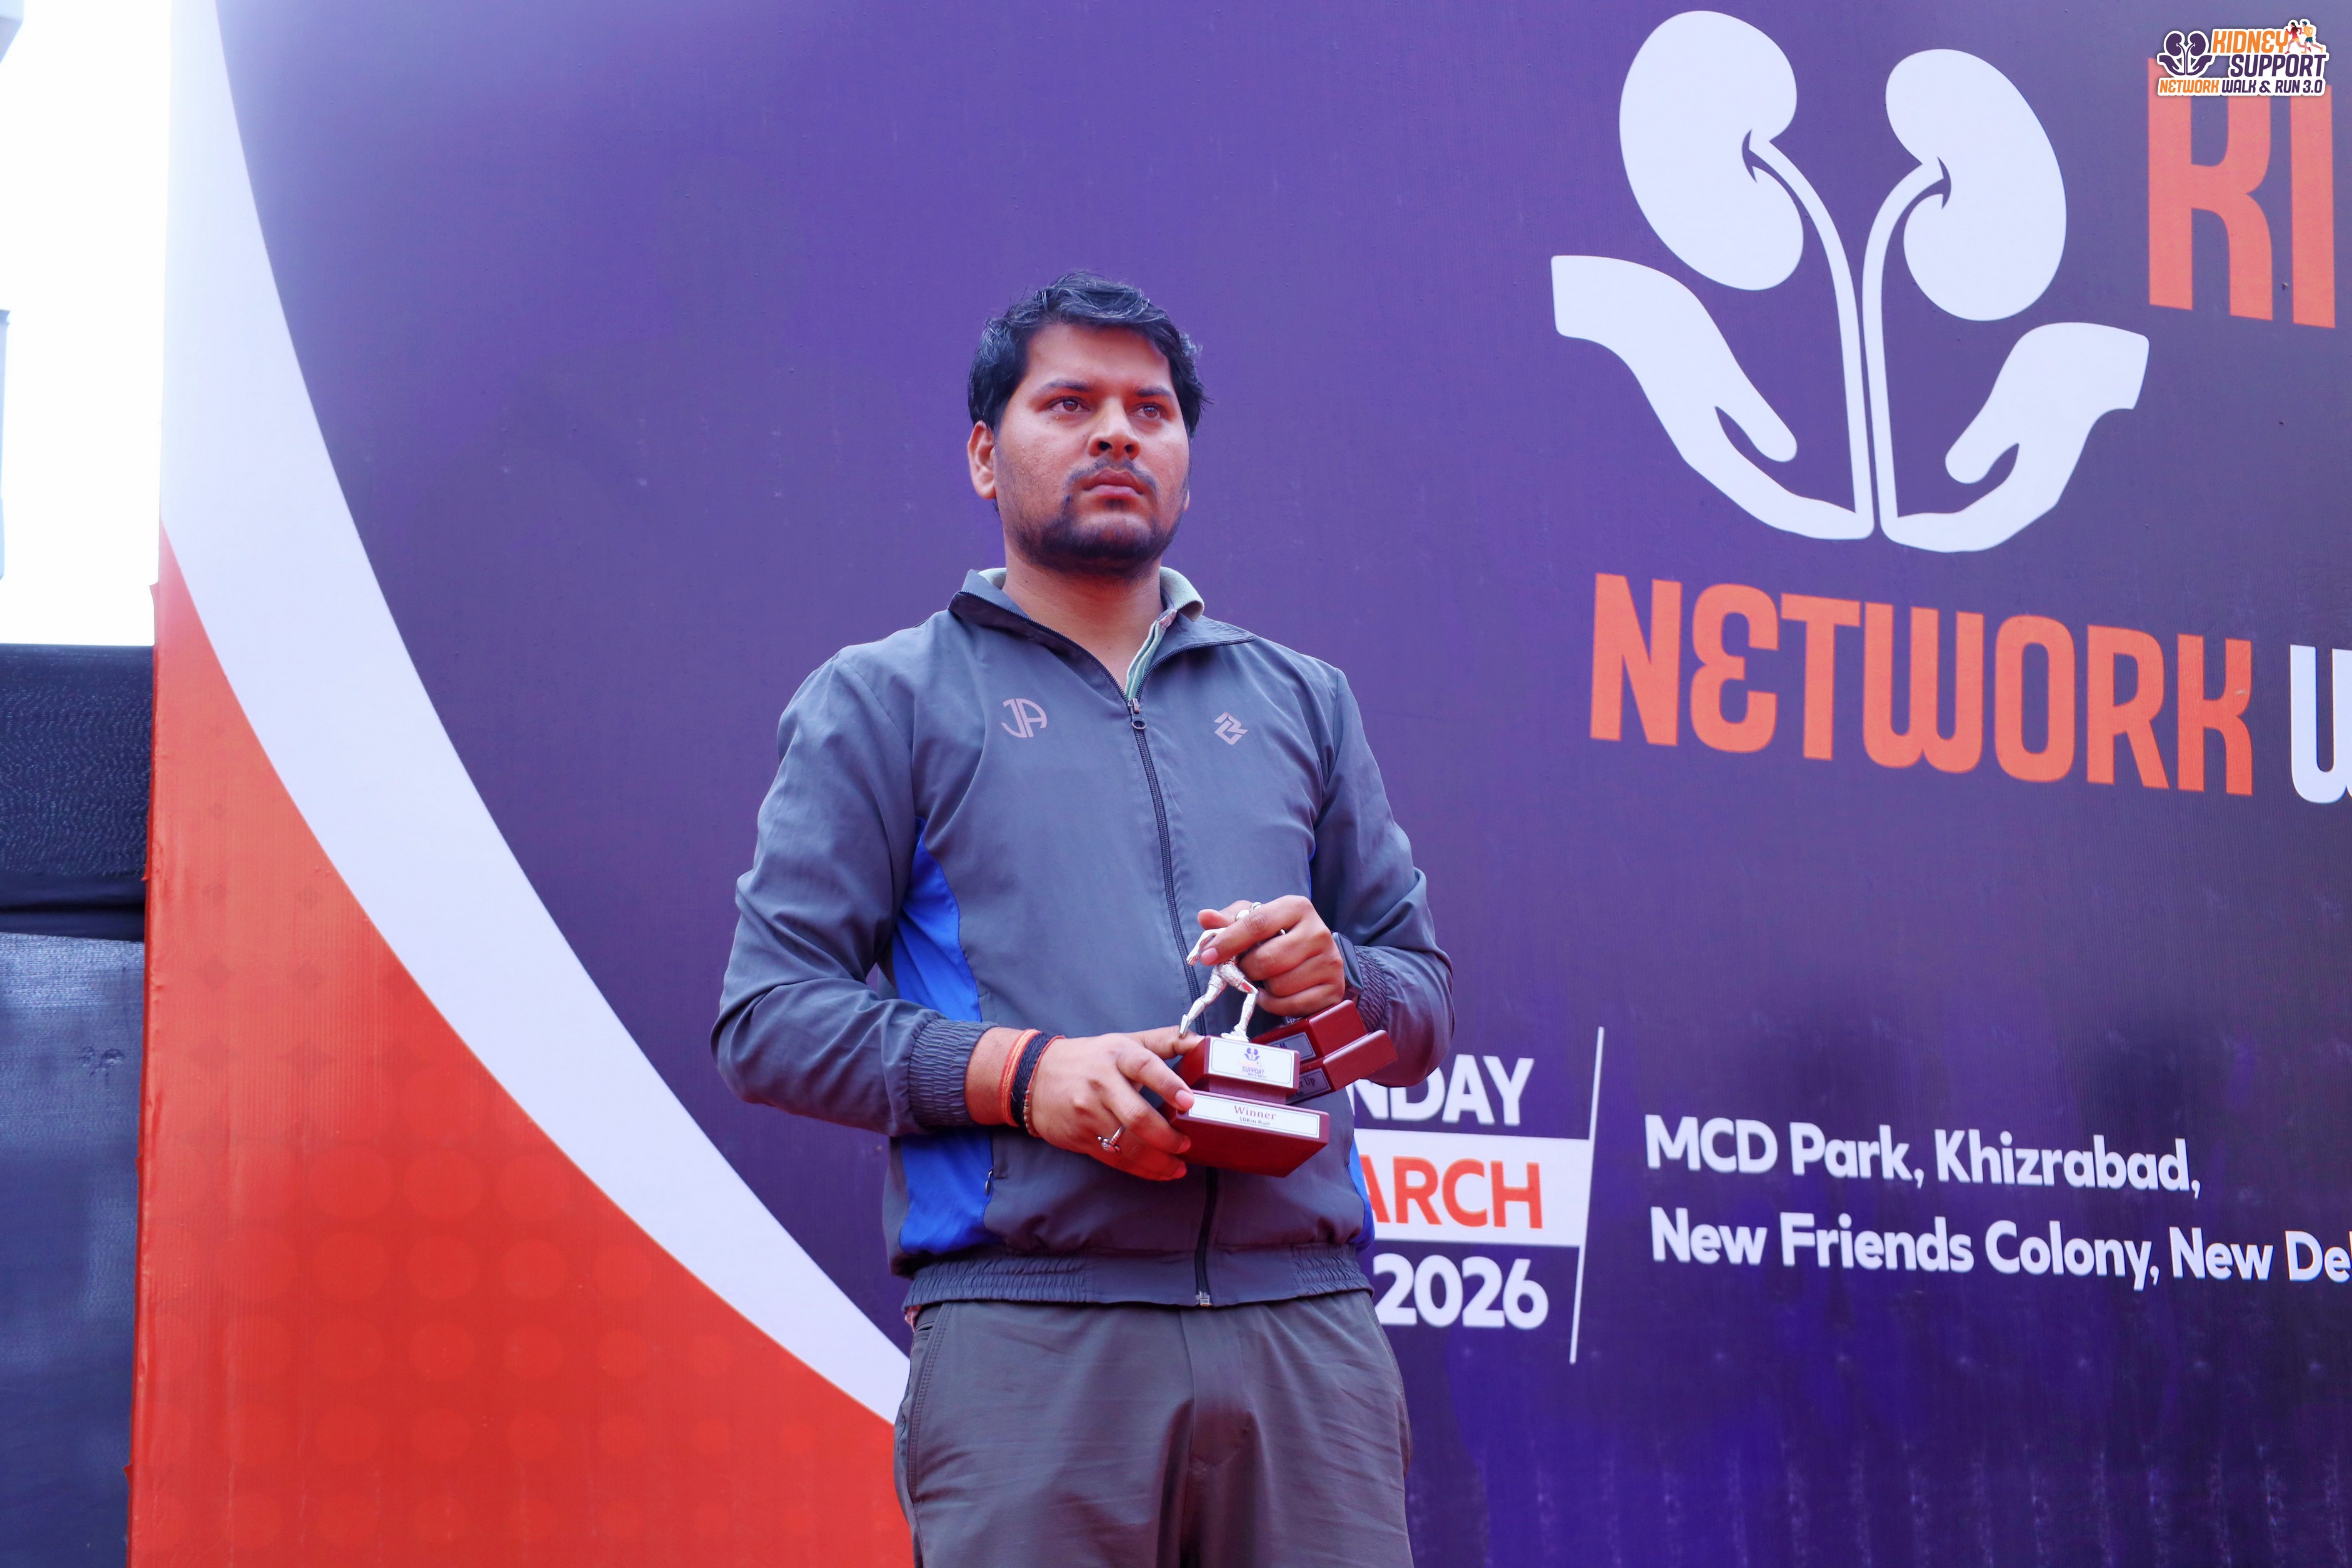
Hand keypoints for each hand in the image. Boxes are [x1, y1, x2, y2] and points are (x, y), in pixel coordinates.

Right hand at [1025, 1028, 1195, 1180]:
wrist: (1033, 1078)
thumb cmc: (1090, 1059)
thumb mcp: (1124, 1042)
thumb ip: (1164, 1042)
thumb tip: (1202, 1042)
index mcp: (1116, 1055)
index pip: (1144, 1066)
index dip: (1169, 1084)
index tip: (1190, 1102)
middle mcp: (1101, 1083)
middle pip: (1137, 1115)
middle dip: (1167, 1136)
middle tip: (1186, 1144)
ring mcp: (1088, 1112)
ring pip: (1127, 1144)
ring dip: (1158, 1160)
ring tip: (1178, 1166)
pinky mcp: (1081, 1137)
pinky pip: (1115, 1158)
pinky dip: (1141, 1169)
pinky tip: (1159, 1172)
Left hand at [1194, 896, 1348, 1018]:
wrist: (1316, 960)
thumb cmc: (1280, 939)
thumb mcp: (1255, 923)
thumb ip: (1229, 921)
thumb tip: (1205, 917)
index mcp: (1297, 908)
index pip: (1257, 923)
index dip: (1229, 941)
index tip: (1208, 956)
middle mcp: (1318, 931)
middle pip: (1267, 959)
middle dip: (1247, 969)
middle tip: (1246, 970)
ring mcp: (1329, 961)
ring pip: (1279, 985)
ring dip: (1264, 987)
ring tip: (1268, 979)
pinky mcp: (1333, 988)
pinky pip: (1291, 1004)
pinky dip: (1276, 1004)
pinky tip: (1278, 994)